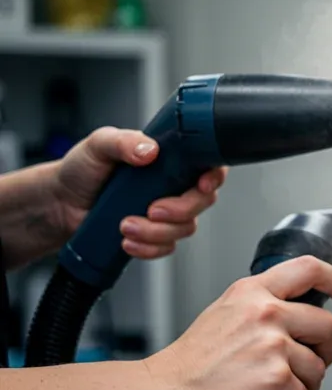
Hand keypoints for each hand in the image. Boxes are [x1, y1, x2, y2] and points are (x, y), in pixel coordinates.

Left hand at [54, 126, 227, 258]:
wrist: (61, 202)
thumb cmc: (82, 169)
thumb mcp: (99, 144)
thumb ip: (124, 141)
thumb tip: (149, 150)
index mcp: (170, 159)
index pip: (208, 165)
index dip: (213, 177)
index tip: (200, 185)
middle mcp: (173, 185)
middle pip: (202, 201)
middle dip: (180, 210)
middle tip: (152, 210)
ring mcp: (166, 212)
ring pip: (185, 228)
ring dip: (157, 232)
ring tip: (126, 226)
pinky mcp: (155, 234)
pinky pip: (167, 247)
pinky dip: (149, 248)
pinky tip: (127, 241)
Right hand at [144, 256, 331, 389]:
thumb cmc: (191, 361)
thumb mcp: (224, 312)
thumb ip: (259, 305)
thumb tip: (294, 312)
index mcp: (252, 291)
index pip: (309, 269)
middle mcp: (266, 312)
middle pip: (325, 325)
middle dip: (325, 350)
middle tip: (312, 364)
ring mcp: (273, 345)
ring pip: (317, 367)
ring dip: (308, 387)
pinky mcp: (275, 379)